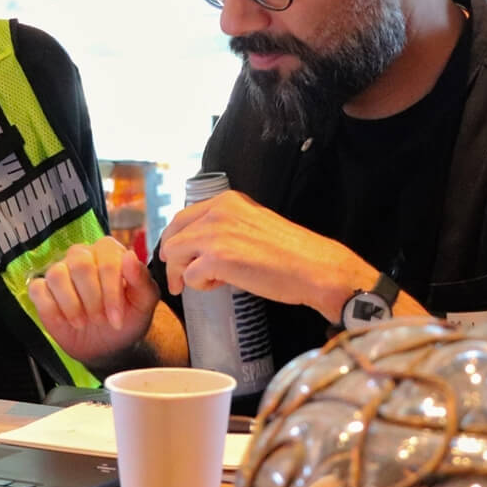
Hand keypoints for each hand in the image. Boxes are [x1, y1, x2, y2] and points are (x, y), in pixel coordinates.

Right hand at [27, 236, 159, 365]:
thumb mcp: (144, 303)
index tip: (117, 318)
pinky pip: (38, 289)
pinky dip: (52, 309)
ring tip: (83, 323)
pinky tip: (65, 321)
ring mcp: (60, 271)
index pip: (107, 259)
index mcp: (109, 252)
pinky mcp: (42, 289)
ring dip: (72, 305)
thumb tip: (130, 256)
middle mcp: (82, 255)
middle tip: (101, 320)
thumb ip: (142, 279)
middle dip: (92, 299)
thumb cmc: (128, 318)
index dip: (111, 291)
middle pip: (80, 265)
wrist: (109, 345)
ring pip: (56, 275)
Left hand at [158, 189, 354, 320]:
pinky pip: (189, 275)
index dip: (175, 240)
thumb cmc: (290, 253)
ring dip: (185, 273)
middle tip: (179, 281)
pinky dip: (199, 285)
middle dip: (172, 260)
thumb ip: (228, 226)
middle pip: (172, 236)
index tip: (177, 257)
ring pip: (174, 254)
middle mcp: (218, 212)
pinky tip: (219, 285)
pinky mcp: (217, 258)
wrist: (314, 268)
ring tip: (207, 283)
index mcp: (227, 201)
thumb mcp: (254, 224)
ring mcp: (216, 234)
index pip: (182, 217)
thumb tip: (202, 244)